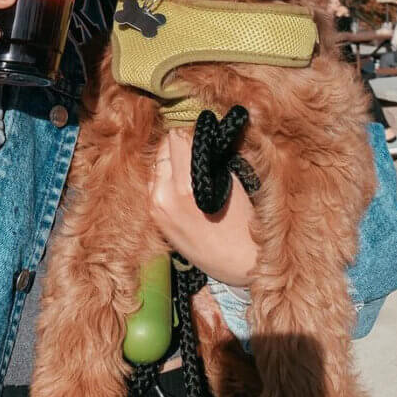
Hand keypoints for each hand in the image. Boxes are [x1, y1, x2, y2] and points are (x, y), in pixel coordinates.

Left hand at [150, 126, 258, 287]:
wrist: (238, 264)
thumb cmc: (242, 222)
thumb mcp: (230, 181)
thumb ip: (209, 155)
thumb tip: (200, 132)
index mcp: (186, 185)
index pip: (177, 137)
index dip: (192, 131)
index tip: (203, 132)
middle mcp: (164, 194)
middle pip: (163, 147)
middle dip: (179, 143)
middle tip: (197, 147)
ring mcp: (156, 207)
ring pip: (157, 164)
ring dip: (171, 160)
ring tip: (190, 167)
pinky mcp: (154, 217)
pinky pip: (154, 183)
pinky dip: (166, 177)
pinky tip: (182, 183)